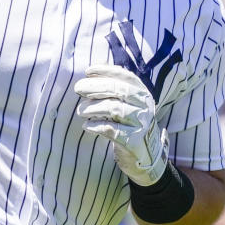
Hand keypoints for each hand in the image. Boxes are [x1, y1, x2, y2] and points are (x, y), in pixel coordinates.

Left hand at [74, 64, 167, 185]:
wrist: (147, 153)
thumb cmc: (129, 123)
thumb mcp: (128, 103)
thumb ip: (114, 90)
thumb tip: (89, 77)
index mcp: (142, 93)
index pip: (124, 76)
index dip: (105, 71)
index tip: (87, 72)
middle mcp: (144, 105)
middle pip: (118, 89)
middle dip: (95, 87)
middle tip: (78, 88)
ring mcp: (141, 123)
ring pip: (114, 108)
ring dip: (93, 107)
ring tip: (81, 111)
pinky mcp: (134, 141)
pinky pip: (111, 129)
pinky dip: (95, 126)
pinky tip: (87, 126)